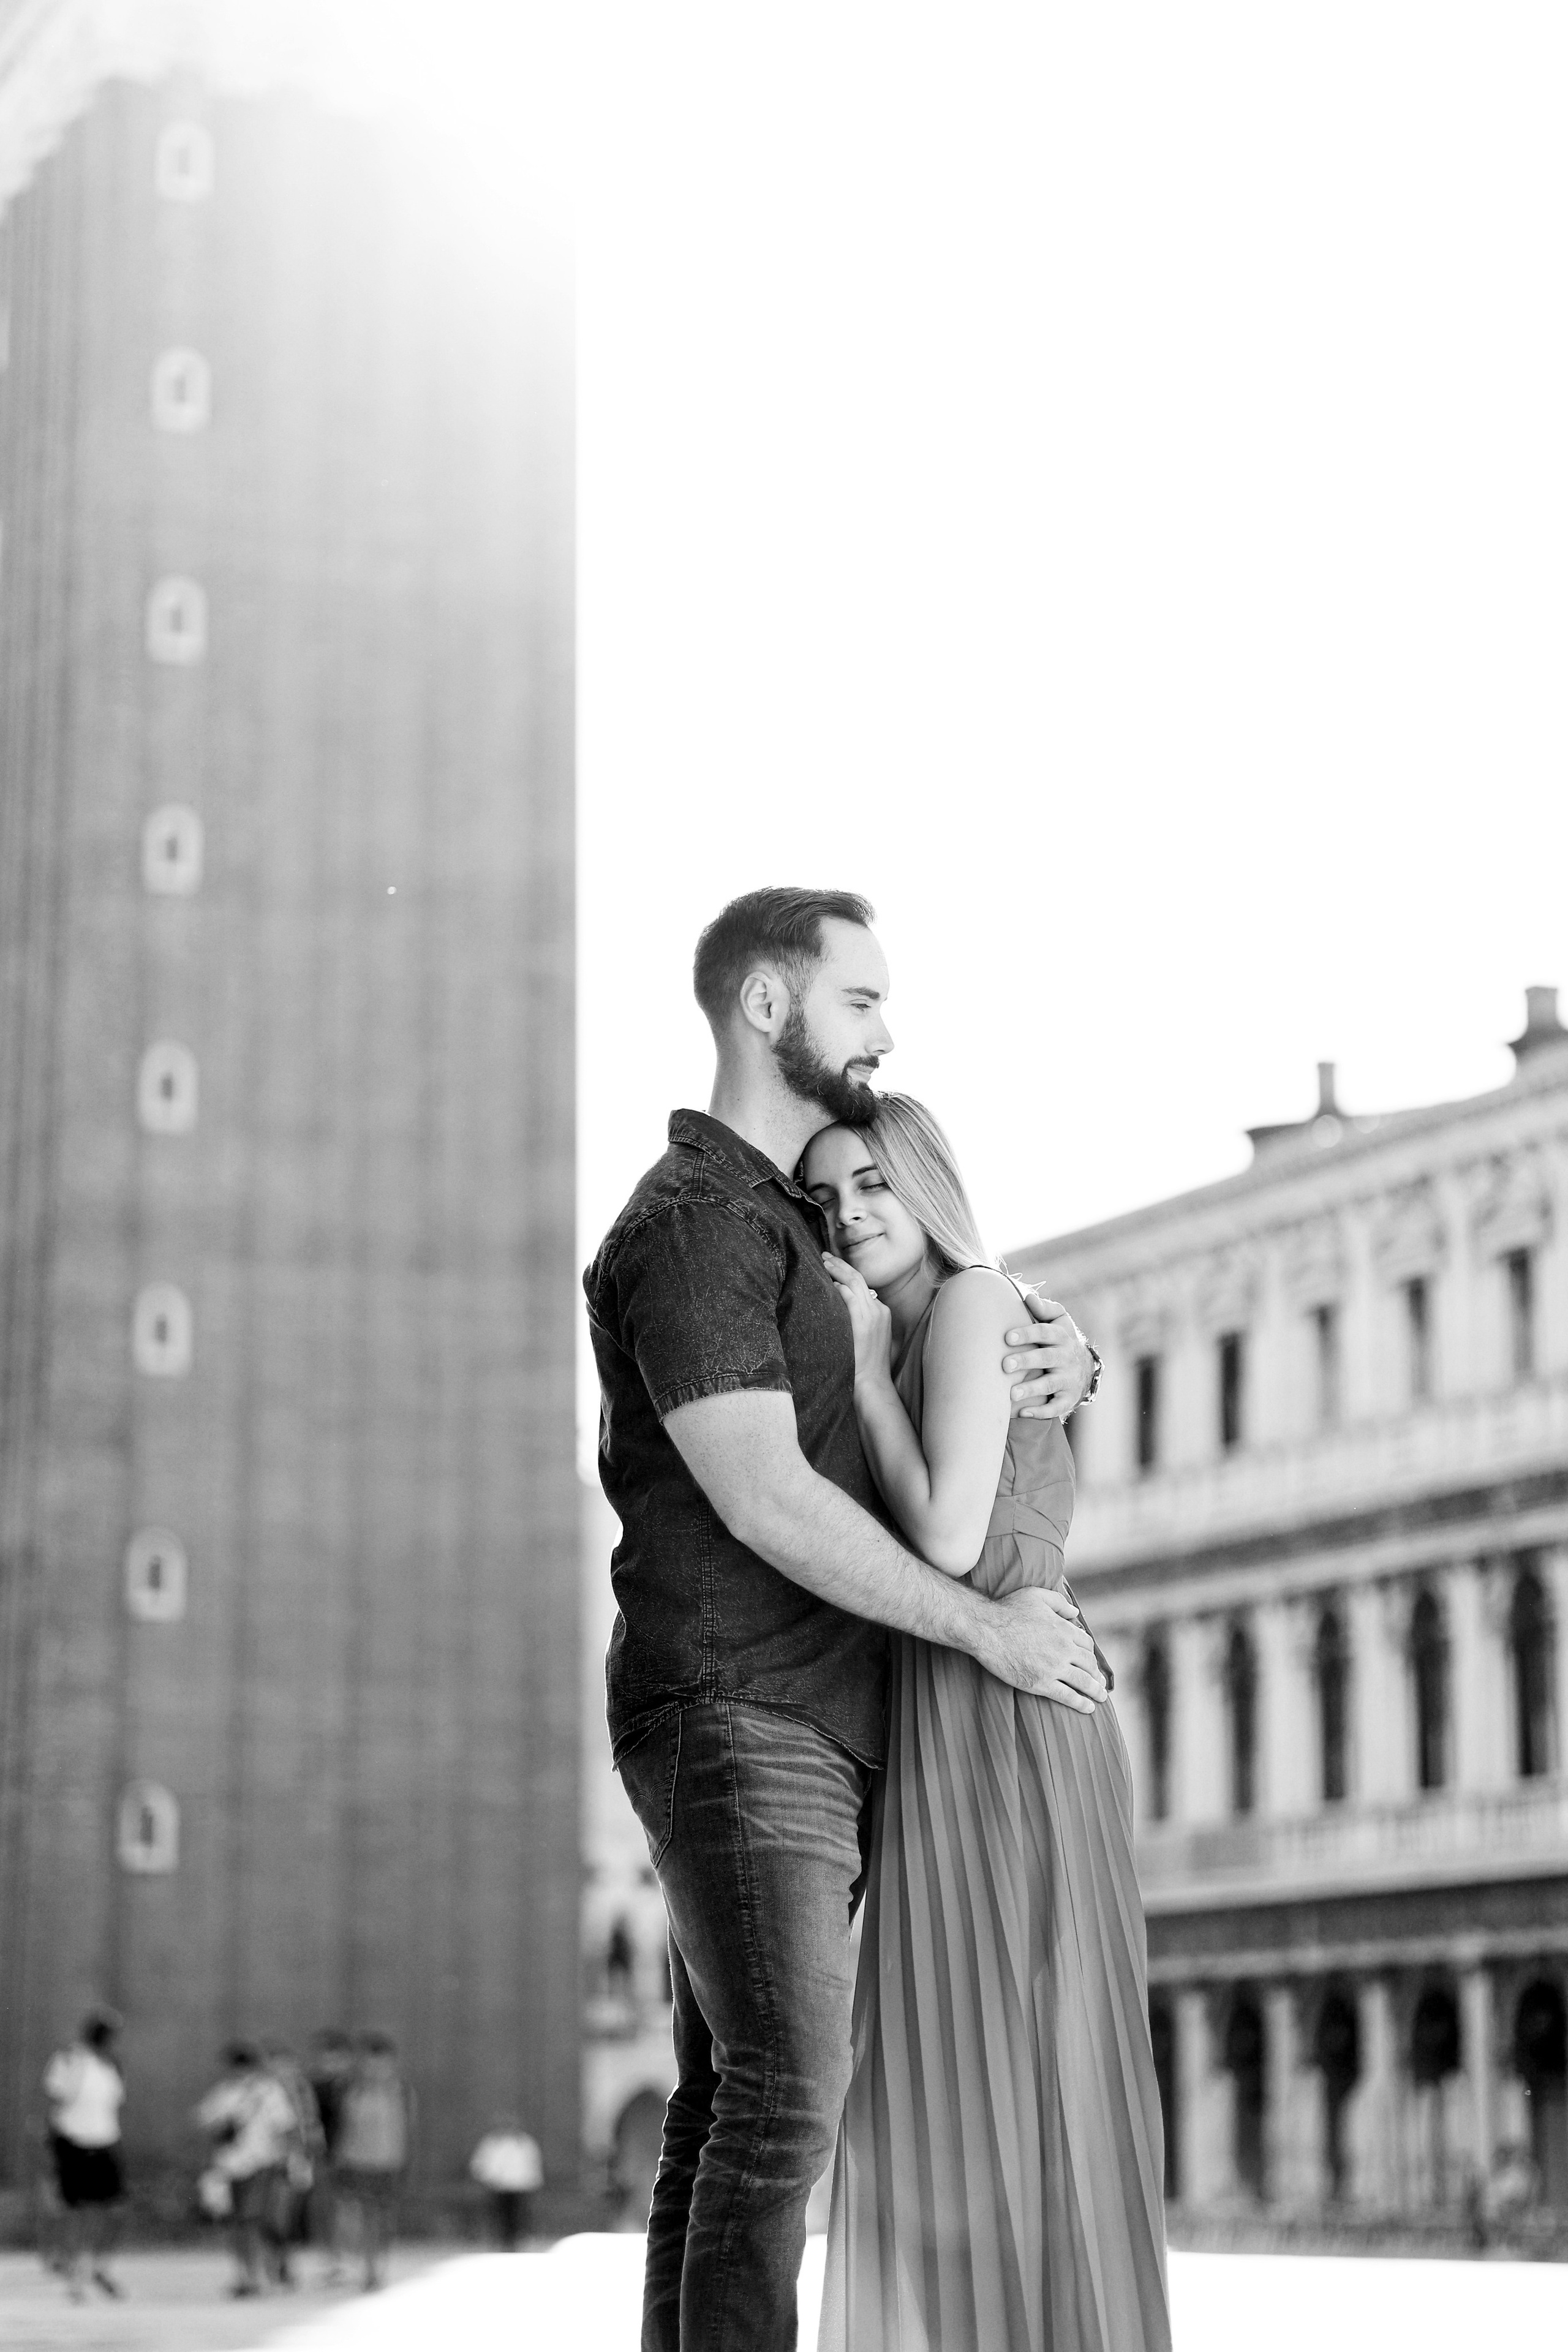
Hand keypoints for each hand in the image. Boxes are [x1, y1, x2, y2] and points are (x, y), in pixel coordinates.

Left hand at [822, 1253, 893, 1388]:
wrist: (872, 1382)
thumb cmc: (865, 1364)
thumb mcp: (867, 1337)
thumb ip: (859, 1320)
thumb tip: (840, 1307)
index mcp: (881, 1312)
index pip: (863, 1285)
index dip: (846, 1273)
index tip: (833, 1267)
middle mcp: (879, 1310)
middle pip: (859, 1278)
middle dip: (841, 1265)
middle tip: (824, 1256)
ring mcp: (873, 1315)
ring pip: (854, 1283)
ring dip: (837, 1270)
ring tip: (823, 1263)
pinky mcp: (864, 1323)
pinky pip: (850, 1297)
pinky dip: (838, 1287)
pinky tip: (827, 1283)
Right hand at [975, 1585, 1107, 1710]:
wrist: (987, 1629)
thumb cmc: (1008, 1609)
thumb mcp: (1036, 1595)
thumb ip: (1059, 1602)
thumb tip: (1075, 1611)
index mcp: (1063, 1629)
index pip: (1087, 1644)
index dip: (1091, 1653)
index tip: (1091, 1661)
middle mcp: (1063, 1649)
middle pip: (1089, 1664)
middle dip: (1097, 1675)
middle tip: (1100, 1683)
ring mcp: (1053, 1667)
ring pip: (1083, 1682)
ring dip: (1095, 1691)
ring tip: (1101, 1697)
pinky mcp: (1041, 1683)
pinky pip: (1067, 1696)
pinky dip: (1081, 1703)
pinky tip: (1088, 1708)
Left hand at [1001, 1292, 1092, 1419]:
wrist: (1085, 1368)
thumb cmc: (1060, 1341)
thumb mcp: (1059, 1321)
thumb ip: (1045, 1309)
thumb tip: (1028, 1297)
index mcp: (1062, 1337)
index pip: (1045, 1332)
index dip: (1027, 1334)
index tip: (1007, 1337)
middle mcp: (1066, 1358)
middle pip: (1046, 1358)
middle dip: (1026, 1361)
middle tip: (1005, 1364)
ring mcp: (1067, 1379)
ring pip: (1050, 1384)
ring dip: (1031, 1389)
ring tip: (1011, 1393)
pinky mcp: (1067, 1399)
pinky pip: (1055, 1407)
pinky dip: (1040, 1412)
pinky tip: (1022, 1413)